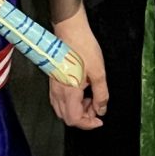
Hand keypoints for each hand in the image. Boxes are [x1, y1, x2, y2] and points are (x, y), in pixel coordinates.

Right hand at [48, 10, 109, 130]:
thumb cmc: (83, 49)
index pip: (74, 120)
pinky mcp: (53, 81)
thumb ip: (101, 95)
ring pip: (62, 110)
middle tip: (96, 106)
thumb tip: (101, 109)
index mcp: (68, 93)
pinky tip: (81, 92)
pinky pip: (59, 101)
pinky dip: (71, 103)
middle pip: (67, 118)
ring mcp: (53, 87)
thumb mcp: (99, 73)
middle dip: (83, 118)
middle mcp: (57, 93)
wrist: (70, 31)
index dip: (88, 124)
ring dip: (77, 110)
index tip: (100, 120)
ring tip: (90, 98)